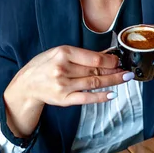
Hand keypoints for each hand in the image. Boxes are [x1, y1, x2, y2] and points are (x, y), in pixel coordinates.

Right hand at [3, 46, 132, 136]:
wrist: (26, 85)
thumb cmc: (44, 66)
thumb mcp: (59, 53)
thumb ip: (81, 55)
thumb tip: (106, 55)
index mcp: (62, 53)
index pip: (93, 57)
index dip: (110, 60)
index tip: (118, 60)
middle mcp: (63, 69)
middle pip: (95, 70)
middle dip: (114, 71)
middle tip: (127, 70)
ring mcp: (64, 85)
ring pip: (94, 83)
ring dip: (112, 81)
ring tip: (125, 78)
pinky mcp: (64, 99)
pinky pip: (86, 98)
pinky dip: (100, 96)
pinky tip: (112, 94)